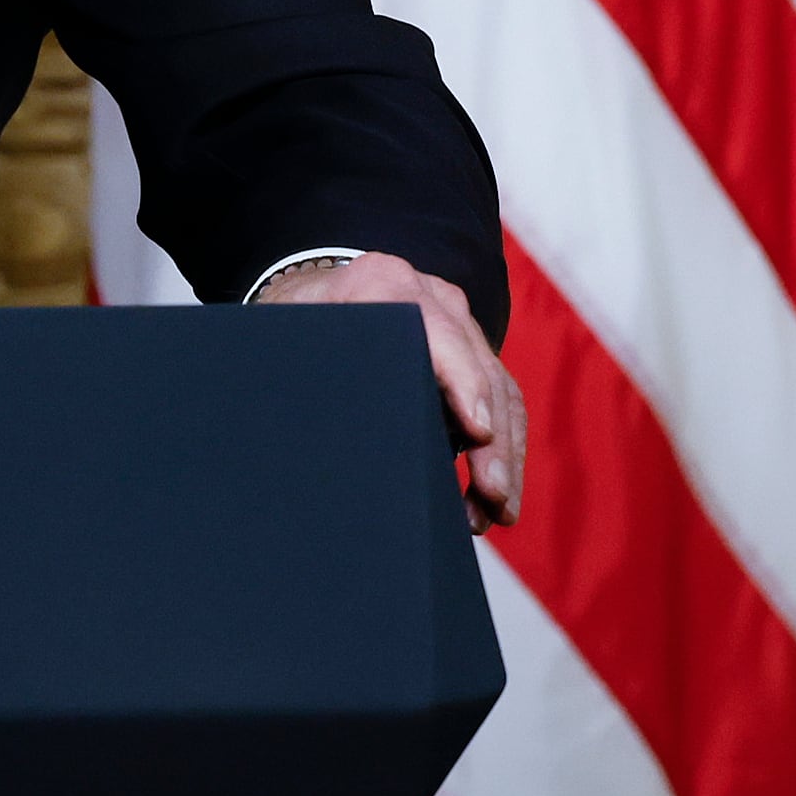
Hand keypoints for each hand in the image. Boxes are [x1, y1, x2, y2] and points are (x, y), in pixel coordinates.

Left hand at [257, 252, 523, 531]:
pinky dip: (504, 446)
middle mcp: (432, 295)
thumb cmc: (297, 326)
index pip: (436, 332)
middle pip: (479, 368)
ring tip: (496, 512)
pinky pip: (501, 397)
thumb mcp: (290, 338)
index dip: (462, 382)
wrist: (316, 296)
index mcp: (383, 283)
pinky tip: (494, 495)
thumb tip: (321, 433)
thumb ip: (308, 365)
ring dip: (504, 454)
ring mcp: (458, 320)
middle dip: (493, 439)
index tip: (478, 432)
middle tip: (492, 497)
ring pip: (500, 389)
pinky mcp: (471, 347)